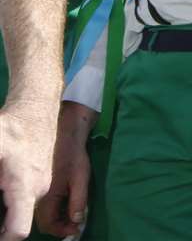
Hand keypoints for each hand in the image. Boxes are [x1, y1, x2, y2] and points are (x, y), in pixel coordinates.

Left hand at [0, 101, 56, 240]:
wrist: (37, 109)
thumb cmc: (12, 128)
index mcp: (25, 189)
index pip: (17, 231)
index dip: (4, 240)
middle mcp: (38, 192)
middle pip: (17, 225)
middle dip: (2, 229)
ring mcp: (41, 188)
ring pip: (20, 214)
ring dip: (5, 218)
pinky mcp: (40, 182)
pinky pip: (23, 203)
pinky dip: (9, 208)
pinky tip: (2, 191)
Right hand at [33, 105, 94, 238]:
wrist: (63, 133)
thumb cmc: (73, 154)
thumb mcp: (80, 178)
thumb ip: (79, 200)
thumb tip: (78, 220)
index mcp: (45, 196)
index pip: (48, 225)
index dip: (62, 230)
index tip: (76, 230)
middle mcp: (37, 197)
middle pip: (45, 222)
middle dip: (60, 226)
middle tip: (77, 224)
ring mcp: (37, 191)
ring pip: (44, 214)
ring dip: (58, 218)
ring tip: (75, 215)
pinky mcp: (39, 185)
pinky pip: (44, 203)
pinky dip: (56, 208)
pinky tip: (68, 203)